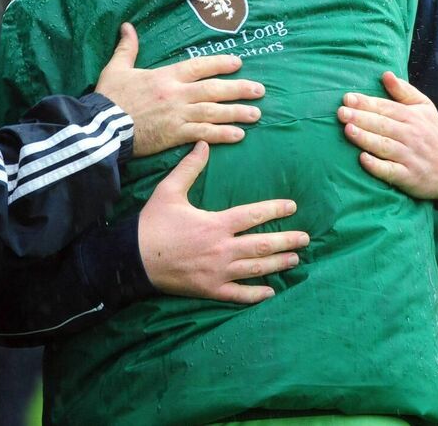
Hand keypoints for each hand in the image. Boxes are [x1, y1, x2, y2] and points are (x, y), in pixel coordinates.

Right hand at [95, 23, 263, 156]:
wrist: (101, 127)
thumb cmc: (108, 98)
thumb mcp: (116, 68)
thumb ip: (127, 48)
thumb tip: (127, 26)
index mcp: (165, 76)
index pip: (199, 66)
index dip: (220, 63)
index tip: (238, 63)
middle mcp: (177, 93)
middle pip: (214, 89)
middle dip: (239, 89)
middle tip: (260, 90)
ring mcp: (178, 114)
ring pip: (214, 111)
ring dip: (237, 112)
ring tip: (256, 114)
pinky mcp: (175, 135)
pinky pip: (204, 133)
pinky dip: (222, 134)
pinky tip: (239, 135)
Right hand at [138, 141, 308, 302]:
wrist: (132, 259)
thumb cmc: (152, 224)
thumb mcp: (169, 191)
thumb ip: (190, 168)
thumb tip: (203, 144)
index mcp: (215, 224)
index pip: (253, 215)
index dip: (274, 210)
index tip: (291, 207)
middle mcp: (221, 249)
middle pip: (262, 245)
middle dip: (286, 241)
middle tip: (305, 238)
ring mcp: (217, 272)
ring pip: (255, 269)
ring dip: (277, 264)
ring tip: (295, 259)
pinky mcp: (210, 289)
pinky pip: (238, 294)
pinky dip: (255, 294)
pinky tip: (270, 292)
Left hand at [338, 71, 437, 201]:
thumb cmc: (433, 134)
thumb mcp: (425, 108)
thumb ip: (404, 91)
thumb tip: (386, 74)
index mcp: (412, 117)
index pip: (386, 107)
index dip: (366, 103)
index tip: (347, 98)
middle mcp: (411, 135)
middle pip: (383, 125)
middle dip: (361, 118)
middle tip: (341, 112)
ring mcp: (410, 157)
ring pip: (385, 146)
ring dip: (366, 138)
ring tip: (348, 130)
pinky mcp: (409, 177)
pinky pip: (391, 171)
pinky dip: (377, 166)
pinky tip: (363, 159)